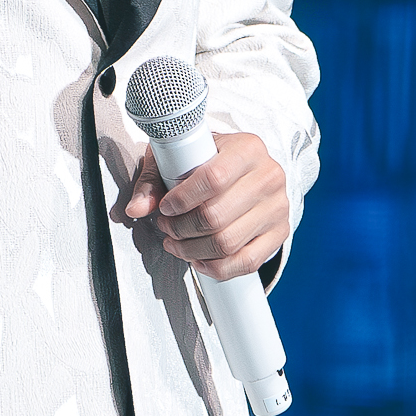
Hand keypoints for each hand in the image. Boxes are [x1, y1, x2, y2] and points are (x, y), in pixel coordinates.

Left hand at [124, 131, 288, 281]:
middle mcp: (268, 176)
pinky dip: (216, 267)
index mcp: (247, 148)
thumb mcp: (180, 157)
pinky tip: (198, 259)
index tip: (165, 208)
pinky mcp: (280, 232)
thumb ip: (154, 181)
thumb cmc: (209, 160)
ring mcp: (278, 207)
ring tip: (176, 243)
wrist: (245, 170)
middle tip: (166, 228)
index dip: (182, 199)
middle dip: (181, 228)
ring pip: (228, 243)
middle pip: (217, 216)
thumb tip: (136, 209)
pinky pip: (247, 262)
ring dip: (192, 250)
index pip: (213, 178)